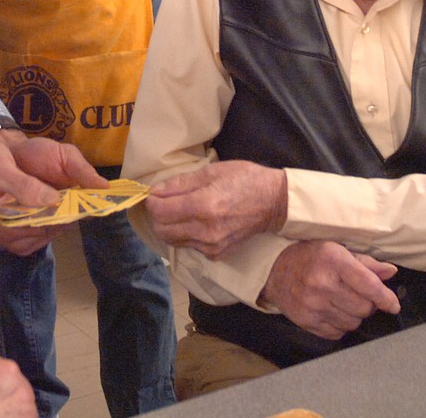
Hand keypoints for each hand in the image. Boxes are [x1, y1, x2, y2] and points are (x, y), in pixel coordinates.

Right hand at [0, 111, 105, 255]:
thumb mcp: (0, 165)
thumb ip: (25, 186)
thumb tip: (53, 201)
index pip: (13, 229)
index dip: (42, 222)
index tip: (68, 212)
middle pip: (20, 239)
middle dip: (48, 227)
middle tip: (74, 214)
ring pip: (23, 240)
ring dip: (46, 228)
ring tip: (68, 215)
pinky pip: (21, 234)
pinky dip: (39, 226)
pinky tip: (53, 214)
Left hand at [143, 160, 287, 257]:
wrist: (274, 203)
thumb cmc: (244, 179)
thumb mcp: (212, 171)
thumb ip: (180, 183)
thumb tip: (156, 191)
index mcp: (203, 206)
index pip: (160, 211)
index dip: (152, 201)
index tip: (155, 193)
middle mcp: (205, 230)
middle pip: (161, 230)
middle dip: (157, 215)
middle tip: (164, 202)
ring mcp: (211, 246)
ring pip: (172, 240)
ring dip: (169, 226)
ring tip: (179, 211)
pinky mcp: (216, 254)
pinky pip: (189, 246)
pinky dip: (185, 234)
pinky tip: (195, 222)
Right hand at [261, 241, 399, 340]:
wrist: (274, 269)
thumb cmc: (310, 257)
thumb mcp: (336, 250)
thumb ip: (365, 263)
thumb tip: (391, 272)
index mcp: (333, 259)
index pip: (369, 285)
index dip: (386, 298)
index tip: (393, 305)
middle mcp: (322, 282)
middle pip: (364, 308)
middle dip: (367, 304)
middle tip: (358, 296)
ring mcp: (312, 304)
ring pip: (352, 323)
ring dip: (353, 316)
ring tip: (342, 303)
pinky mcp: (306, 321)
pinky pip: (337, 333)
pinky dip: (339, 325)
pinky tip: (331, 311)